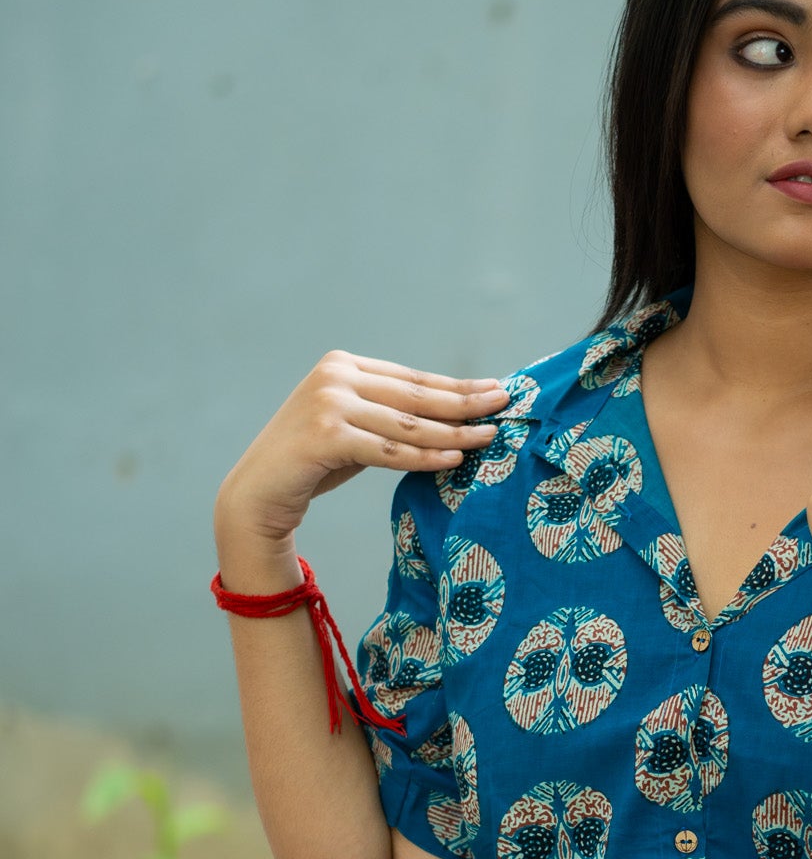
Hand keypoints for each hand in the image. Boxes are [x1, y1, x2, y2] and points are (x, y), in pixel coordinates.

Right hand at [215, 353, 510, 550]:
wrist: (258, 492)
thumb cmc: (312, 463)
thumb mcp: (354, 428)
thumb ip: (389, 415)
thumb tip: (453, 417)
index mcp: (344, 366)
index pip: (413, 378)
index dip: (455, 386)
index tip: (494, 389)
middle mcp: (335, 376)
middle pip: (416, 395)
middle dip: (464, 401)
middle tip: (505, 405)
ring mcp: (329, 404)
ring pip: (407, 423)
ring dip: (453, 432)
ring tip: (489, 436)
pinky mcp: (325, 435)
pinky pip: (388, 449)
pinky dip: (423, 455)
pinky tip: (454, 458)